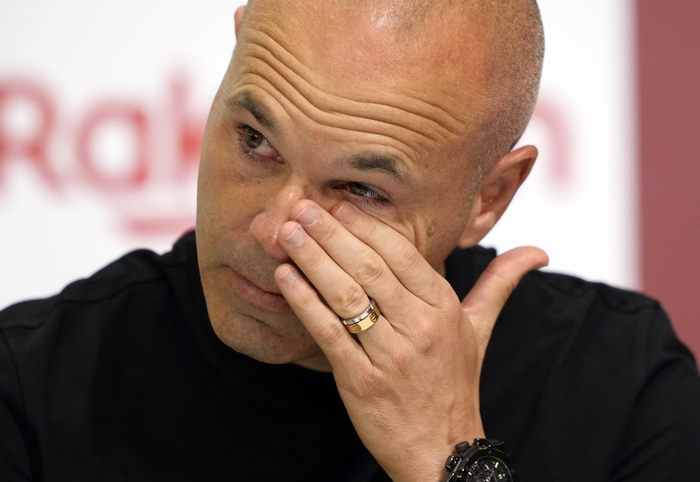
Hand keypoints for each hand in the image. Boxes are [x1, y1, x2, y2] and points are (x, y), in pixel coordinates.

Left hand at [274, 200, 547, 481]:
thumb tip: (537, 252)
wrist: (442, 449)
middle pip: (369, 267)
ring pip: (346, 295)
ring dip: (312, 259)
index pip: (402, 254)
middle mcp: (419, 327)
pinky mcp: (361, 380)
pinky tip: (285, 277)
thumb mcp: (480, 330)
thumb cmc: (455, 384)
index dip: (367, 226)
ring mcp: (390, 354)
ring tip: (287, 233)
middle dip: (331, 233)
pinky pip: (329, 332)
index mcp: (444, 308)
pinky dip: (304, 302)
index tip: (339, 203)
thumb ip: (499, 284)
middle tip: (301, 207)